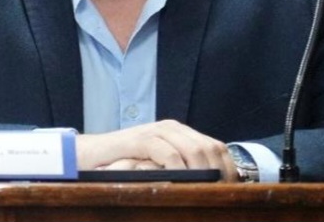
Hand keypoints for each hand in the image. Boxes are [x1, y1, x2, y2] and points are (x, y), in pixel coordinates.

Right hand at [75, 120, 238, 180]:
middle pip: (209, 148)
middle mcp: (172, 128)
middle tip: (220, 194)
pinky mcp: (141, 139)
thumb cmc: (125, 164)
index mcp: (181, 133)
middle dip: (219, 174)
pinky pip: (167, 153)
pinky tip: (181, 183)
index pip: (216, 147)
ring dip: (202, 173)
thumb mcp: (159, 166)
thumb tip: (211, 187)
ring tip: (204, 192)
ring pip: (192, 149)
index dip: (228, 169)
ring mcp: (156, 131)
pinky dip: (179, 170)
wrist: (90, 155)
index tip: (232, 190)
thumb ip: (182, 168)